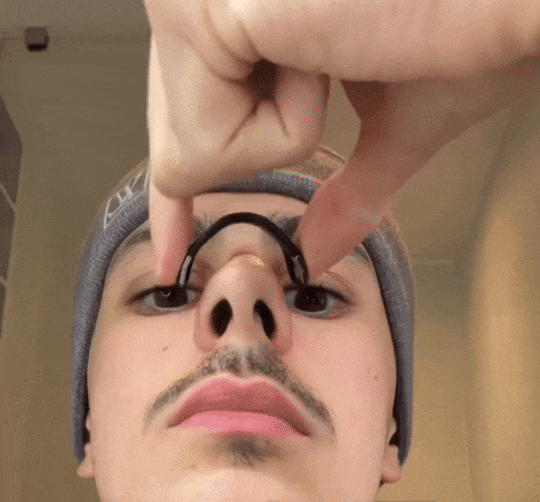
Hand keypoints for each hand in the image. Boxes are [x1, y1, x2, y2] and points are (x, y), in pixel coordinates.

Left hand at [143, 0, 539, 284]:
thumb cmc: (468, 26)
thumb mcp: (392, 124)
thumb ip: (342, 191)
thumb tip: (315, 252)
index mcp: (243, 3)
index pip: (185, 118)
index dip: (175, 201)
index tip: (168, 259)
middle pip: (175, 146)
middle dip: (260, 142)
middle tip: (334, 55)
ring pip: (187, 155)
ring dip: (284, 130)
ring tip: (343, 44)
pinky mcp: (203, 11)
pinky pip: (210, 147)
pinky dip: (287, 127)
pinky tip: (327, 48)